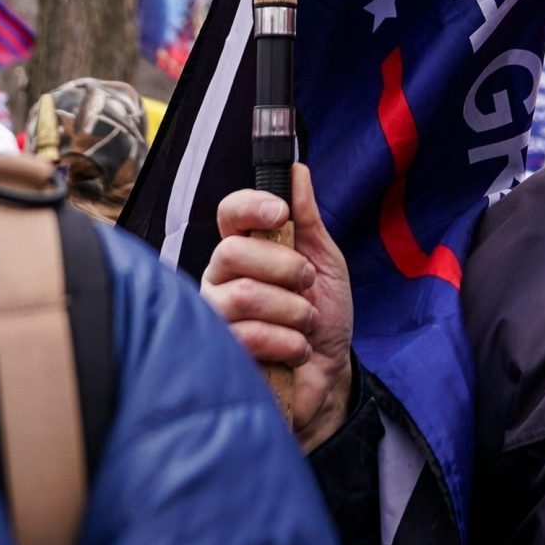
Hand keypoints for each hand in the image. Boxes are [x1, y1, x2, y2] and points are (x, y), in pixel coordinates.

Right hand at [203, 165, 353, 451]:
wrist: (329, 373)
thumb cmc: (324, 313)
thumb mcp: (325, 260)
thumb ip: (309, 218)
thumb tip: (297, 171)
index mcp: (245, 248)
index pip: (229, 212)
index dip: (249, 206)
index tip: (280, 213)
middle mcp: (221, 278)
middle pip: (232, 252)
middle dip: (284, 268)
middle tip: (306, 284)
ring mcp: (215, 317)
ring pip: (242, 296)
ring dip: (292, 310)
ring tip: (306, 323)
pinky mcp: (220, 354)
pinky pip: (248, 337)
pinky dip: (288, 342)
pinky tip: (296, 350)